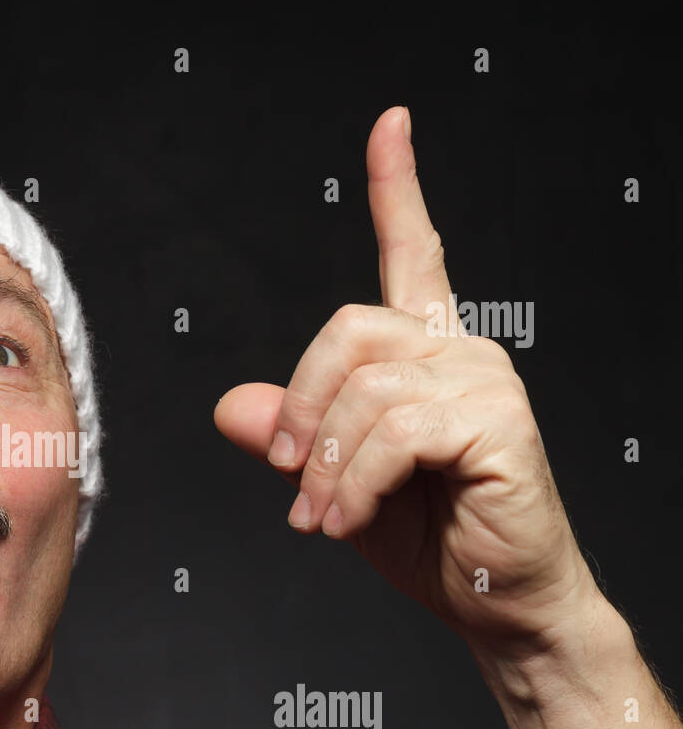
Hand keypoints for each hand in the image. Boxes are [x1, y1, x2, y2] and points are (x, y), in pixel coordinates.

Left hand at [214, 106, 601, 660]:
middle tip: (285, 476)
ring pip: (365, 390)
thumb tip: (230, 405)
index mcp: (425, 354)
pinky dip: (353, 483)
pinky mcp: (498, 421)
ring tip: (318, 518)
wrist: (496, 604)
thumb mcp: (335, 482)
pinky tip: (347, 520)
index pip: (413, 253)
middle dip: (299, 408)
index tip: (389, 124)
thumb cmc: (429, 539)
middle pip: (347, 329)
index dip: (397, 187)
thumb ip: (291, 437)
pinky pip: (394, 433)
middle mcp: (458, 351)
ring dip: (323, 465)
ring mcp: (483, 380)